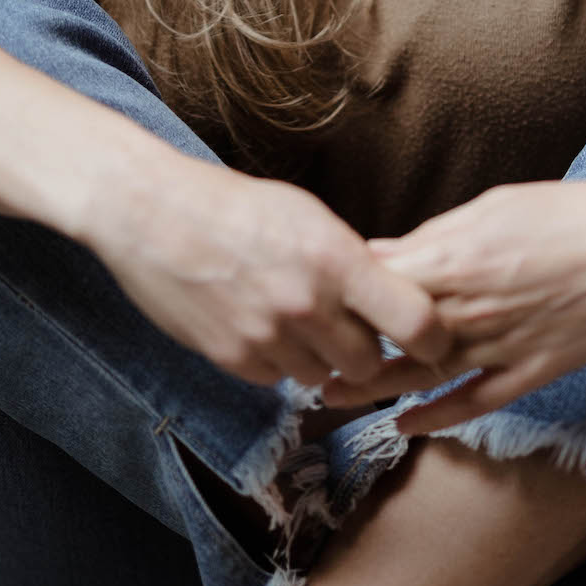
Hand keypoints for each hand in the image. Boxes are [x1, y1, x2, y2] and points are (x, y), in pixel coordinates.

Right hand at [94, 155, 455, 390]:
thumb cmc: (235, 206)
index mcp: (336, 260)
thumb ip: (351, 261)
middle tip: (353, 331)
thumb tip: (392, 300)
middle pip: (369, 365)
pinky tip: (260, 324)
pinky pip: (277, 379)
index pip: (416, 322)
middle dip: (367, 353)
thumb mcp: (308, 216)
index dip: (433, 339)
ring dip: (319, 358)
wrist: (152, 214)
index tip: (433, 340)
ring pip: (323, 377)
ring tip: (295, 320)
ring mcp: (268, 336)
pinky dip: (276, 361)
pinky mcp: (233, 358)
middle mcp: (307, 305)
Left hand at [320, 176, 585, 432]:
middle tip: (301, 353)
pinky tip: (405, 426)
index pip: (376, 283)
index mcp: (456, 258)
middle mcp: (470, 307)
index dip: (339, 294)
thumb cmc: (575, 213)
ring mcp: (502, 344)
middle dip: (342, 343)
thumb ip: (438, 235)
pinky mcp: (534, 369)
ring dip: (371, 386)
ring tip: (328, 396)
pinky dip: (437, 417)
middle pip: (387, 333)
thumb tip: (387, 251)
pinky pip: (475, 401)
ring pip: (421, 374)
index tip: (312, 297)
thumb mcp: (496, 206)